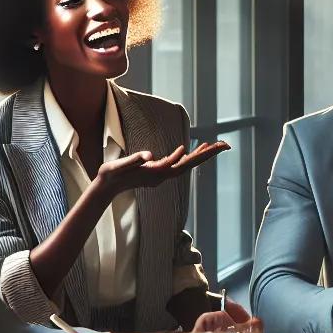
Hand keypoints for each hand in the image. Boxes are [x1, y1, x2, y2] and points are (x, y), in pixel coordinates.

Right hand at [97, 142, 230, 195]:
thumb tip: (149, 155)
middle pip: (190, 164)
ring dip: (202, 155)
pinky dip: (189, 156)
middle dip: (208, 154)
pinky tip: (194, 149)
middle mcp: (163, 175)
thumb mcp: (121, 166)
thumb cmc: (113, 175)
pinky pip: (179, 164)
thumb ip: (135, 159)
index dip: (193, 155)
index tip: (203, 146)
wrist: (107, 187)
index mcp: (156, 172)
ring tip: (216, 145)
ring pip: (187, 164)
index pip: (180, 163)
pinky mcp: (158, 172)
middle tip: (225, 145)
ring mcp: (161, 174)